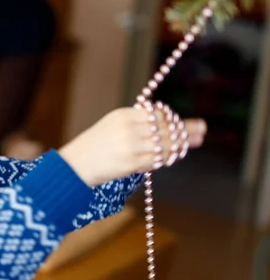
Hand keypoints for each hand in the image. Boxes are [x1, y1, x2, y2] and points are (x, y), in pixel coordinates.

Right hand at [59, 107, 206, 185]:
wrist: (76, 165)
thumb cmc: (94, 146)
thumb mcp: (112, 125)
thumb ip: (135, 123)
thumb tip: (163, 124)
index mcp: (123, 115)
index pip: (157, 114)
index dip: (174, 118)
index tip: (185, 121)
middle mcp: (129, 128)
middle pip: (166, 128)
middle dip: (186, 129)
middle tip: (202, 129)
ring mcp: (132, 146)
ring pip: (166, 144)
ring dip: (183, 143)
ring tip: (196, 141)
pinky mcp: (133, 163)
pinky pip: (158, 158)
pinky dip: (170, 156)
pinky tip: (177, 154)